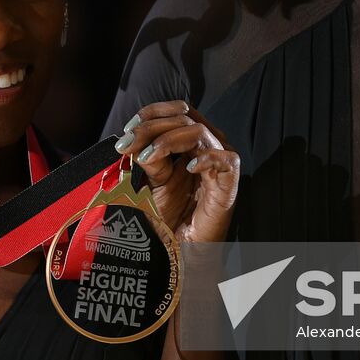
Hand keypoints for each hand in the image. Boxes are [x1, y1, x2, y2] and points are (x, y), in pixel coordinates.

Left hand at [114, 101, 239, 243]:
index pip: (178, 110)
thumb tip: (132, 139)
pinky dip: (205, 158)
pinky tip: (187, 167)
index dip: (153, 113)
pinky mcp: (231, 181)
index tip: (128, 128)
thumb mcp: (151, 180)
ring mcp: (221, 161)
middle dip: (152, 127)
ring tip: (146, 157)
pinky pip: (225, 159)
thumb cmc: (168, 215)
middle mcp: (208, 145)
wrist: (180, 249)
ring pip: (199, 132)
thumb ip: (147, 157)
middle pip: (185, 117)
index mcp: (191, 140)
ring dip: (167, 140)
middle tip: (129, 143)